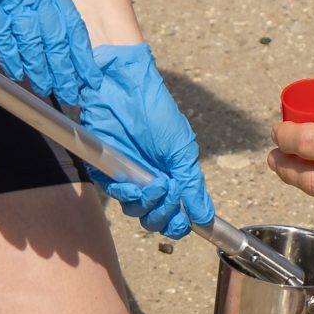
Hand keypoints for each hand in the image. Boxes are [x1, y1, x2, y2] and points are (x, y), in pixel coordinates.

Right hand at [0, 0, 96, 105]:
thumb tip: (35, 8)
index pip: (71, 23)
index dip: (81, 51)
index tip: (90, 71)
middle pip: (57, 38)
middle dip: (68, 68)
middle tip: (76, 91)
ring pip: (34, 42)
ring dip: (43, 69)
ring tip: (52, 89)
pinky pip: (3, 36)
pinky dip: (11, 57)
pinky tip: (17, 74)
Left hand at [77, 43, 215, 238]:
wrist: (125, 90)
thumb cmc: (156, 114)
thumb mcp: (182, 150)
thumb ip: (192, 186)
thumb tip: (206, 219)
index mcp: (173, 176)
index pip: (177, 214)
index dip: (179, 223)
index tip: (183, 220)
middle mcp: (152, 181)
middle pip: (156, 219)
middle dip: (164, 214)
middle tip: (169, 191)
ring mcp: (130, 177)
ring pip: (136, 212)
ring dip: (147, 205)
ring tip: (155, 184)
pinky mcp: (108, 171)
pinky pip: (116, 195)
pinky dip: (126, 194)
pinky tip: (133, 182)